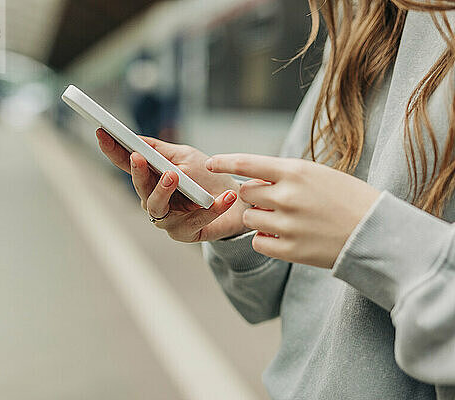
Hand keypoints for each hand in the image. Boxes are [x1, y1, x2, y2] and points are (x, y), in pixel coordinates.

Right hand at [96, 129, 250, 241]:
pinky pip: (194, 221)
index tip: (101, 133)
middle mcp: (154, 200)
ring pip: (157, 208)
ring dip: (163, 191)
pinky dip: (210, 208)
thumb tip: (135, 139)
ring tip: (174, 176)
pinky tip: (223, 197)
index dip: (112, 150)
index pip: (127, 164)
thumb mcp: (184, 157)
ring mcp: (168, 219)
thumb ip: (160, 150)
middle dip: (138, 173)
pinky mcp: (185, 233)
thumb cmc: (207, 178)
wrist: (239, 202)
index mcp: (151, 179)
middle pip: (140, 188)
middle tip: (138, 158)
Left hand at [206, 154, 380, 267]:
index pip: (247, 163)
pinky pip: (257, 242)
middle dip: (254, 195)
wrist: (376, 233)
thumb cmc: (349, 199)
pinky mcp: (289, 250)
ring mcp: (287, 224)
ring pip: (249, 218)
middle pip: (245, 193)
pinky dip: (266, 239)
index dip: (224, 161)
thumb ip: (285, 175)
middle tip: (275, 200)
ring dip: (260, 218)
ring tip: (287, 219)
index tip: (209, 163)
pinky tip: (286, 237)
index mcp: (296, 172)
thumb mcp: (319, 175)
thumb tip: (252, 181)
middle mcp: (287, 196)